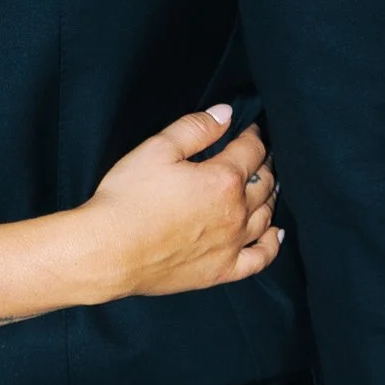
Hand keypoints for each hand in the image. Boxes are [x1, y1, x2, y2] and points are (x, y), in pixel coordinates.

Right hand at [85, 106, 281, 299]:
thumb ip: (195, 128)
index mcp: (222, 179)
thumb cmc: (127, 200)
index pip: (251, 151)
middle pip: (263, 183)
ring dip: (270, 197)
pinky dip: (273, 243)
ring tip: (267, 186)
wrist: (110, 252)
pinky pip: (261, 257)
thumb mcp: (156, 150)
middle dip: (264, 164)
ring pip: (266, 216)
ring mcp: (232, 244)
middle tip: (260, 155)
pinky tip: (274, 233)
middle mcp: (236, 212)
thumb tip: (226, 114)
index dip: (253, 136)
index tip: (251, 129)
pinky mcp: (222, 270)